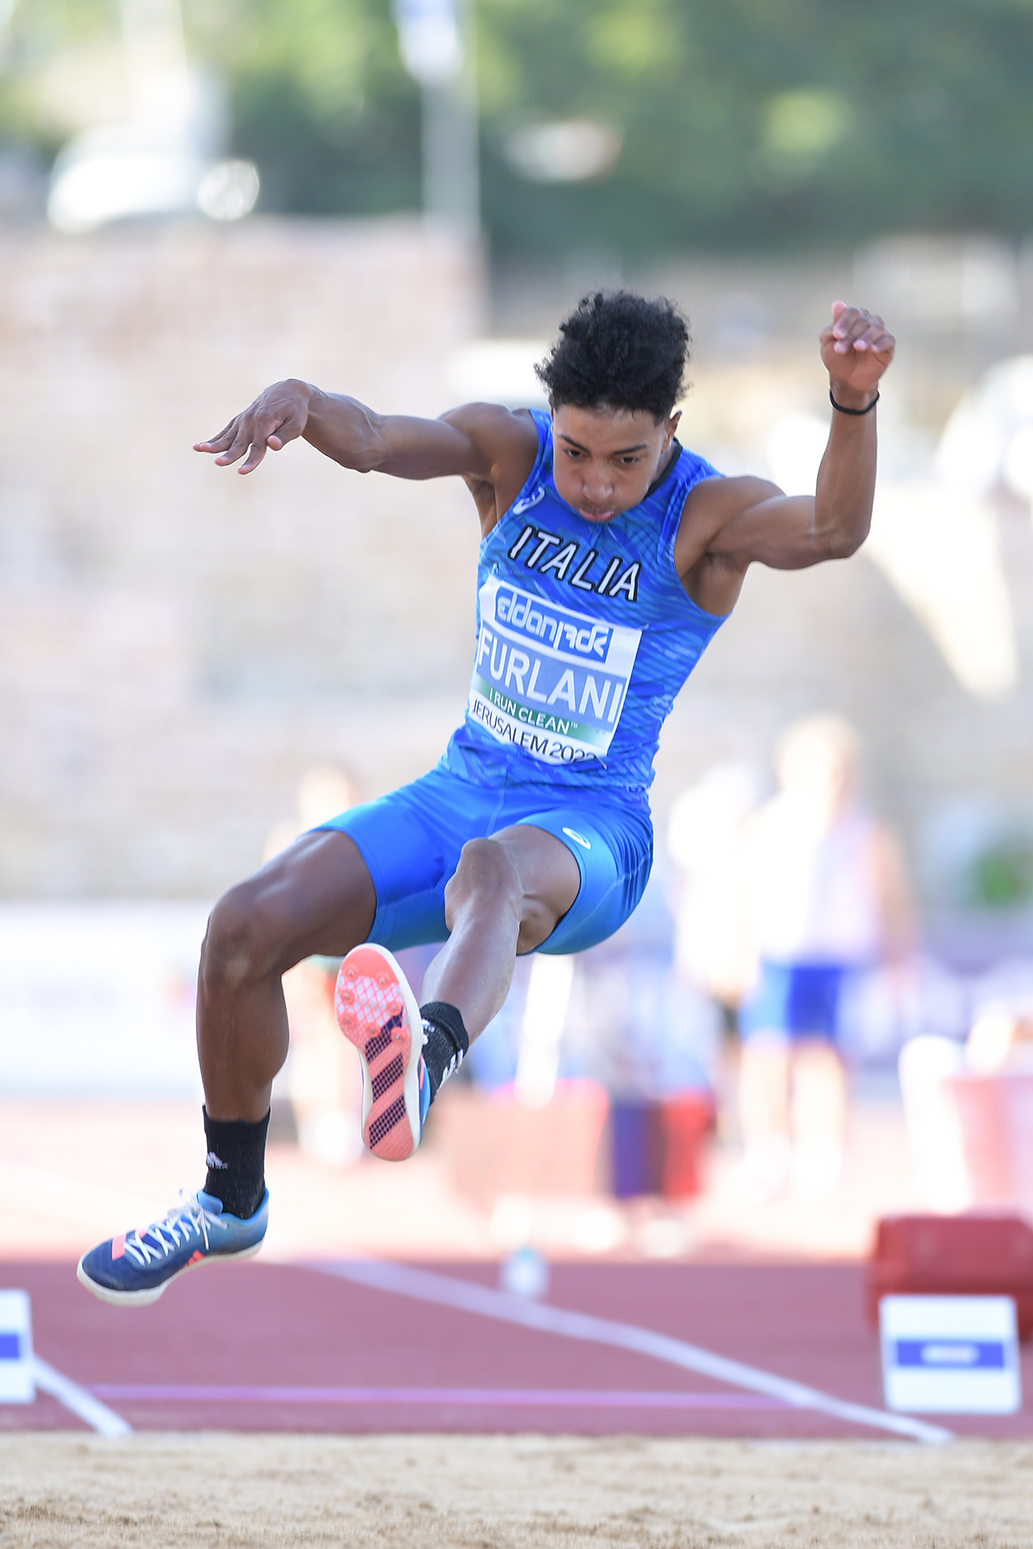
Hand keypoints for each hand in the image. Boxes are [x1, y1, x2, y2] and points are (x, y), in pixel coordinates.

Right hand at [194, 379, 313, 472]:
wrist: (287, 392)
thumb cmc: (295, 412)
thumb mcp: (296, 425)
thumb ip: (284, 436)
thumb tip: (272, 445)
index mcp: (265, 422)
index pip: (258, 447)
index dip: (251, 461)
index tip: (242, 472)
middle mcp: (251, 421)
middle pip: (239, 443)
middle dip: (229, 455)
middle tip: (218, 464)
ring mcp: (243, 420)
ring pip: (227, 437)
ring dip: (213, 444)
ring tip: (197, 448)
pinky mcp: (239, 421)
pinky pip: (225, 432)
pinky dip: (214, 440)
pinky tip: (199, 447)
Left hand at [819, 302, 894, 406]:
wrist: (847, 380)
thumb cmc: (837, 358)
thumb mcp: (828, 342)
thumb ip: (832, 325)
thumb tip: (837, 304)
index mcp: (854, 317)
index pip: (852, 312)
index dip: (844, 322)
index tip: (837, 335)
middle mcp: (868, 321)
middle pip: (862, 321)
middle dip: (850, 335)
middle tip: (839, 350)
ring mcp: (879, 332)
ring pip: (876, 328)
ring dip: (865, 338)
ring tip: (857, 348)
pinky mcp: (888, 345)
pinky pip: (888, 339)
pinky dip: (880, 343)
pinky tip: (872, 349)